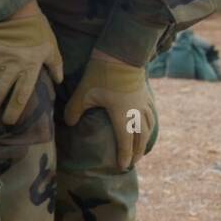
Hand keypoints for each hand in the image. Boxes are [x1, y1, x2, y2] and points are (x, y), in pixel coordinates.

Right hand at [0, 2, 63, 124]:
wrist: (15, 8)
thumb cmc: (36, 29)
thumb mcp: (51, 46)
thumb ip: (55, 64)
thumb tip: (59, 80)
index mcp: (29, 67)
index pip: (21, 95)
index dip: (14, 111)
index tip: (9, 121)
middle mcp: (11, 66)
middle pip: (0, 93)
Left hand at [64, 50, 156, 170]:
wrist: (122, 53)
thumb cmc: (101, 75)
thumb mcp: (83, 94)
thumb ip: (74, 111)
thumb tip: (69, 124)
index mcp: (122, 116)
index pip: (125, 142)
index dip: (125, 156)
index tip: (123, 167)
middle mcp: (136, 113)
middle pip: (140, 137)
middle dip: (137, 152)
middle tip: (133, 162)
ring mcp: (143, 103)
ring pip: (148, 126)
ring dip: (145, 140)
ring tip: (142, 148)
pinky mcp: (146, 93)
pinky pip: (151, 113)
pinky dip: (151, 123)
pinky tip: (148, 125)